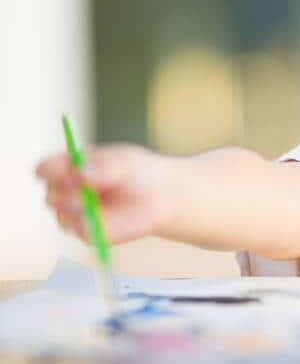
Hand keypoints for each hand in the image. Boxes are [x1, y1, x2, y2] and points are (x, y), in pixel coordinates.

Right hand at [35, 144, 172, 243]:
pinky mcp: (88, 232)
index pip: (46, 169)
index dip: (49, 171)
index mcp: (68, 168)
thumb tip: (79, 173)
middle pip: (51, 196)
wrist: (158, 196)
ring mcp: (74, 214)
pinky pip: (83, 232)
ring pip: (64, 218)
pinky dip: (92, 226)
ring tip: (98, 203)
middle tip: (83, 191)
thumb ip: (103, 167)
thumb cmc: (137, 172)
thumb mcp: (124, 163)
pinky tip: (104, 219)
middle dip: (65, 195)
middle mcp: (65, 192)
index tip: (65, 171)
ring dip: (80, 212)